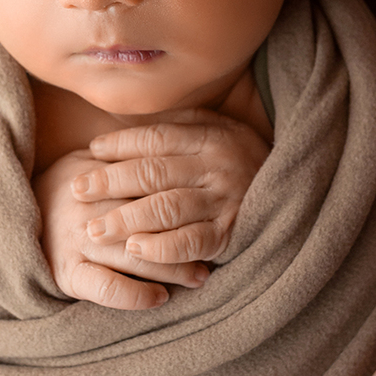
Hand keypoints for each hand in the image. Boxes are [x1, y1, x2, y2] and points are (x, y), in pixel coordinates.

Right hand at [34, 149, 210, 309]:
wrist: (12, 213)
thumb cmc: (65, 186)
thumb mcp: (88, 160)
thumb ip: (125, 155)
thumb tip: (174, 144)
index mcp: (98, 180)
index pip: (148, 188)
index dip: (183, 200)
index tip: (214, 212)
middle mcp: (91, 209)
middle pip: (149, 224)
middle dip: (187, 239)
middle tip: (216, 250)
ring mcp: (79, 242)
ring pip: (135, 257)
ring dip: (172, 269)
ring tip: (200, 277)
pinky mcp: (68, 273)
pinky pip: (108, 288)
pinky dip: (136, 296)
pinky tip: (159, 299)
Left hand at [76, 111, 270, 263]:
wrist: (298, 188)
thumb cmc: (241, 158)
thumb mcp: (217, 129)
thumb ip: (178, 125)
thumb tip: (121, 127)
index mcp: (210, 136)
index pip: (155, 138)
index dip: (120, 144)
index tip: (91, 152)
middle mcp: (216, 166)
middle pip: (153, 173)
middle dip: (110, 182)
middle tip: (77, 191)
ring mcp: (224, 201)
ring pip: (166, 208)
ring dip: (125, 218)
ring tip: (94, 228)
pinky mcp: (230, 234)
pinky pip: (191, 242)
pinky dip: (160, 247)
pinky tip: (134, 250)